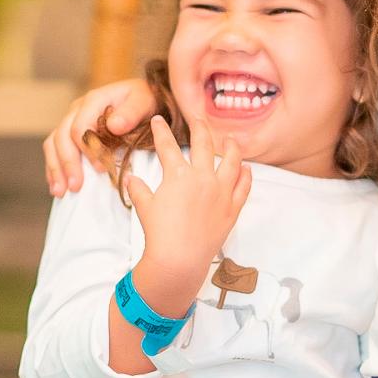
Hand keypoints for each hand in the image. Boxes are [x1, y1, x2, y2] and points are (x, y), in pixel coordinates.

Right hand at [44, 79, 155, 195]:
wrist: (142, 97)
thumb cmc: (144, 100)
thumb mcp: (144, 102)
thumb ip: (131, 113)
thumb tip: (114, 126)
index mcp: (94, 100)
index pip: (80, 127)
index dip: (88, 150)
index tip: (100, 169)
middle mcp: (77, 109)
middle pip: (62, 136)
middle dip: (67, 163)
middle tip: (75, 187)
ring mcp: (71, 120)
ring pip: (53, 144)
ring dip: (56, 169)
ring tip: (61, 191)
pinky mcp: (69, 132)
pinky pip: (54, 149)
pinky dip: (54, 168)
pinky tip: (57, 186)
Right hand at [123, 117, 251, 315]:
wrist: (179, 260)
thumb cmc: (159, 234)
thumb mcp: (144, 208)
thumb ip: (139, 190)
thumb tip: (131, 178)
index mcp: (178, 175)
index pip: (167, 145)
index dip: (160, 130)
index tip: (158, 120)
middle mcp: (203, 178)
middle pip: (204, 143)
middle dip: (200, 126)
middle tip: (197, 118)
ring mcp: (221, 191)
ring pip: (232, 160)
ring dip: (231, 146)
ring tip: (230, 139)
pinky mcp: (233, 207)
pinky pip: (244, 186)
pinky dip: (246, 175)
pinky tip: (246, 168)